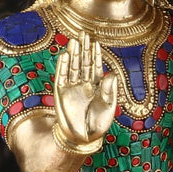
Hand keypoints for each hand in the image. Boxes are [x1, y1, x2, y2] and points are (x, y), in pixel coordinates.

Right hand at [53, 33, 116, 150]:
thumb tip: (111, 72)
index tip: (96, 42)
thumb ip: (109, 89)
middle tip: (83, 33)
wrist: (83, 138)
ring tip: (74, 40)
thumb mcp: (108, 106)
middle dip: (84, 49)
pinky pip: (61, 77)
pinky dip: (62, 66)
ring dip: (73, 54)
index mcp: (97, 87)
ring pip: (72, 67)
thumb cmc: (98, 124)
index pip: (96, 66)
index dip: (96, 54)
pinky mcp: (61, 94)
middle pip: (83, 62)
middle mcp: (84, 85)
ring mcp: (72, 88)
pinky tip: (64, 55)